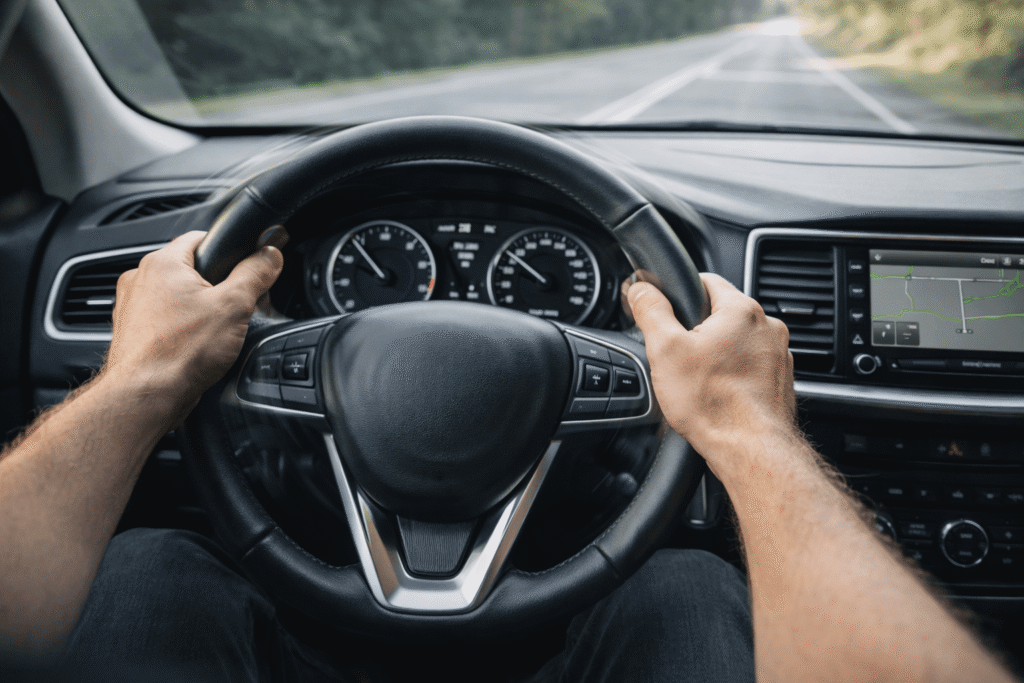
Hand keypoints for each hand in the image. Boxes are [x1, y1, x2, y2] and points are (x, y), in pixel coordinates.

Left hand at [103, 231, 283, 423]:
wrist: (146, 396)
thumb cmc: (180, 352)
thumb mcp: (234, 306)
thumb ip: (255, 274)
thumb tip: (269, 255)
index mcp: (162, 262)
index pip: (201, 237)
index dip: (230, 250)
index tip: (246, 264)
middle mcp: (140, 279)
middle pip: (190, 270)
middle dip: (216, 287)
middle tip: (235, 308)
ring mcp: (131, 307)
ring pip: (176, 298)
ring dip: (198, 310)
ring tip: (214, 333)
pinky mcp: (132, 334)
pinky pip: (164, 321)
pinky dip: (181, 330)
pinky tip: (195, 348)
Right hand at [626, 273, 795, 474]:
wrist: (750, 450)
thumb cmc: (714, 405)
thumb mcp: (665, 350)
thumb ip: (651, 310)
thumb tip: (641, 288)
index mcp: (742, 309)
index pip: (705, 281)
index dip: (679, 294)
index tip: (666, 312)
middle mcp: (767, 327)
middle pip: (720, 314)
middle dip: (697, 331)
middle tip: (678, 357)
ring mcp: (778, 355)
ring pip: (736, 342)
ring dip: (717, 354)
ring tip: (698, 381)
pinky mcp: (780, 381)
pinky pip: (750, 367)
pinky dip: (733, 376)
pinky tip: (718, 395)